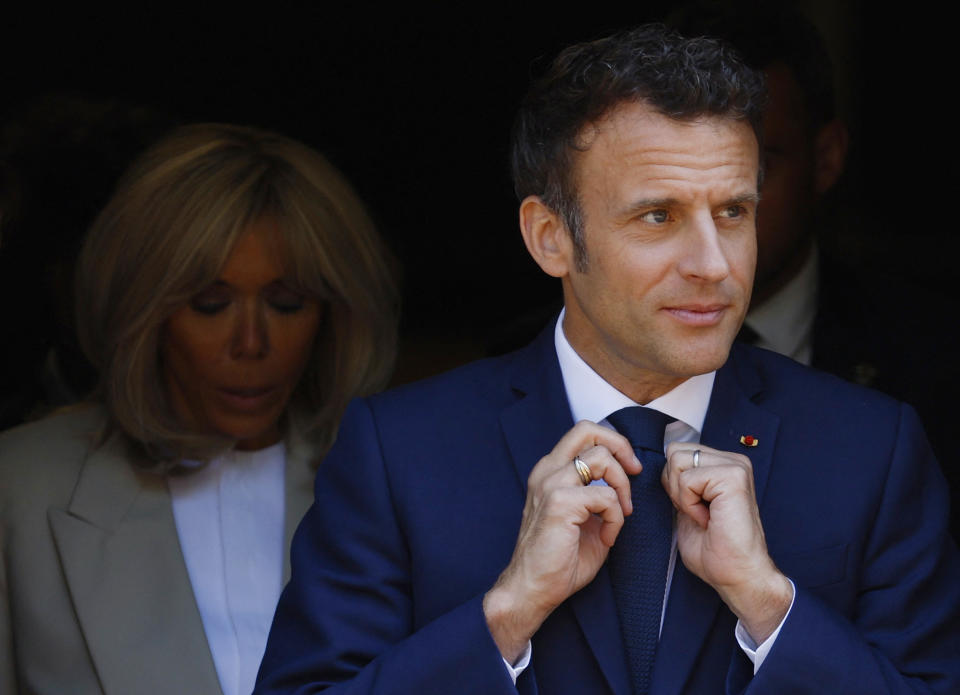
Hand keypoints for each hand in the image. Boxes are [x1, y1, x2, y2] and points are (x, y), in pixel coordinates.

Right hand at [483, 421, 640, 662]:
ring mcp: (551, 484)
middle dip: (621, 447)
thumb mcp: (583, 517)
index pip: (583, 433)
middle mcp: (548, 471)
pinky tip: (607, 537)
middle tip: (635, 473)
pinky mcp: (560, 503)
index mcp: (551, 471)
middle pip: (588, 430)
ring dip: (622, 487)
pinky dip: (616, 518)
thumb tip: (625, 484)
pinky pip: (606, 497)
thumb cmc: (558, 559)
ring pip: (602, 459)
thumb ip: (598, 494)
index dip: (613, 443)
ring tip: (621, 515)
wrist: (532, 589)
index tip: (630, 469)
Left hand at [662, 442, 792, 642]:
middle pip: (674, 451)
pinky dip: (689, 503)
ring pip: (677, 461)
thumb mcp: (687, 507)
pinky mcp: (733, 477)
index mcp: (722, 465)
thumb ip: (679, 483)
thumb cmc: (715, 550)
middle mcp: (732, 460)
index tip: (693, 510)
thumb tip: (661, 466)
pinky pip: (687, 479)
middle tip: (697, 512)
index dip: (673, 483)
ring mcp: (735, 466)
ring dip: (682, 495)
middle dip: (674, 485)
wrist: (737, 575)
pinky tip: (708, 519)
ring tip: (704, 515)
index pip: (676, 451)